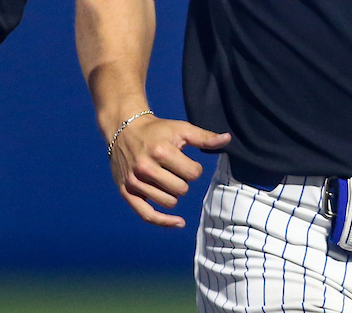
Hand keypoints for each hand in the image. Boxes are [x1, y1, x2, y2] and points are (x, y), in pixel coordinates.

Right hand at [109, 113, 229, 227]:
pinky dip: (164, 222)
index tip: (186, 161)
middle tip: (174, 169)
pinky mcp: (126, 192)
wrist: (124, 129)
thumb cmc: (157, 130)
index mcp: (160, 151)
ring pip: (169, 202)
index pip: (193, 174)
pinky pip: (147, 215)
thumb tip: (228, 139)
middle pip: (181, 189)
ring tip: (166, 178)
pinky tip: (179, 222)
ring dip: (173, 193)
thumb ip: (204, 137)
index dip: (195, 169)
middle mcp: (145, 167)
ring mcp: (134, 181)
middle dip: (183, 181)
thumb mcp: (181, 129)